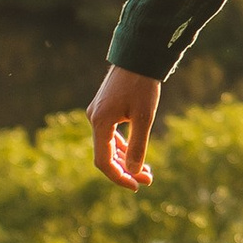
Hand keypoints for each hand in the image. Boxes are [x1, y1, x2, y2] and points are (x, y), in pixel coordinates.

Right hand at [89, 66, 161, 189]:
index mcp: (100, 122)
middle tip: (148, 180)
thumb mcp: (144, 117)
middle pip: (105, 155)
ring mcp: (97, 113)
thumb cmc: (143, 85)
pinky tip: (135, 153)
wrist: (138, 55)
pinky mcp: (104, 108)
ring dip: (124, 159)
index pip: (103, 161)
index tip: (136, 187)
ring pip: (107, 145)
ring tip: (146, 171)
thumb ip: (137, 146)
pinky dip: (122, 146)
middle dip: (125, 170)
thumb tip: (133, 172)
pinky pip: (109, 134)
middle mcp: (94, 118)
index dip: (119, 178)